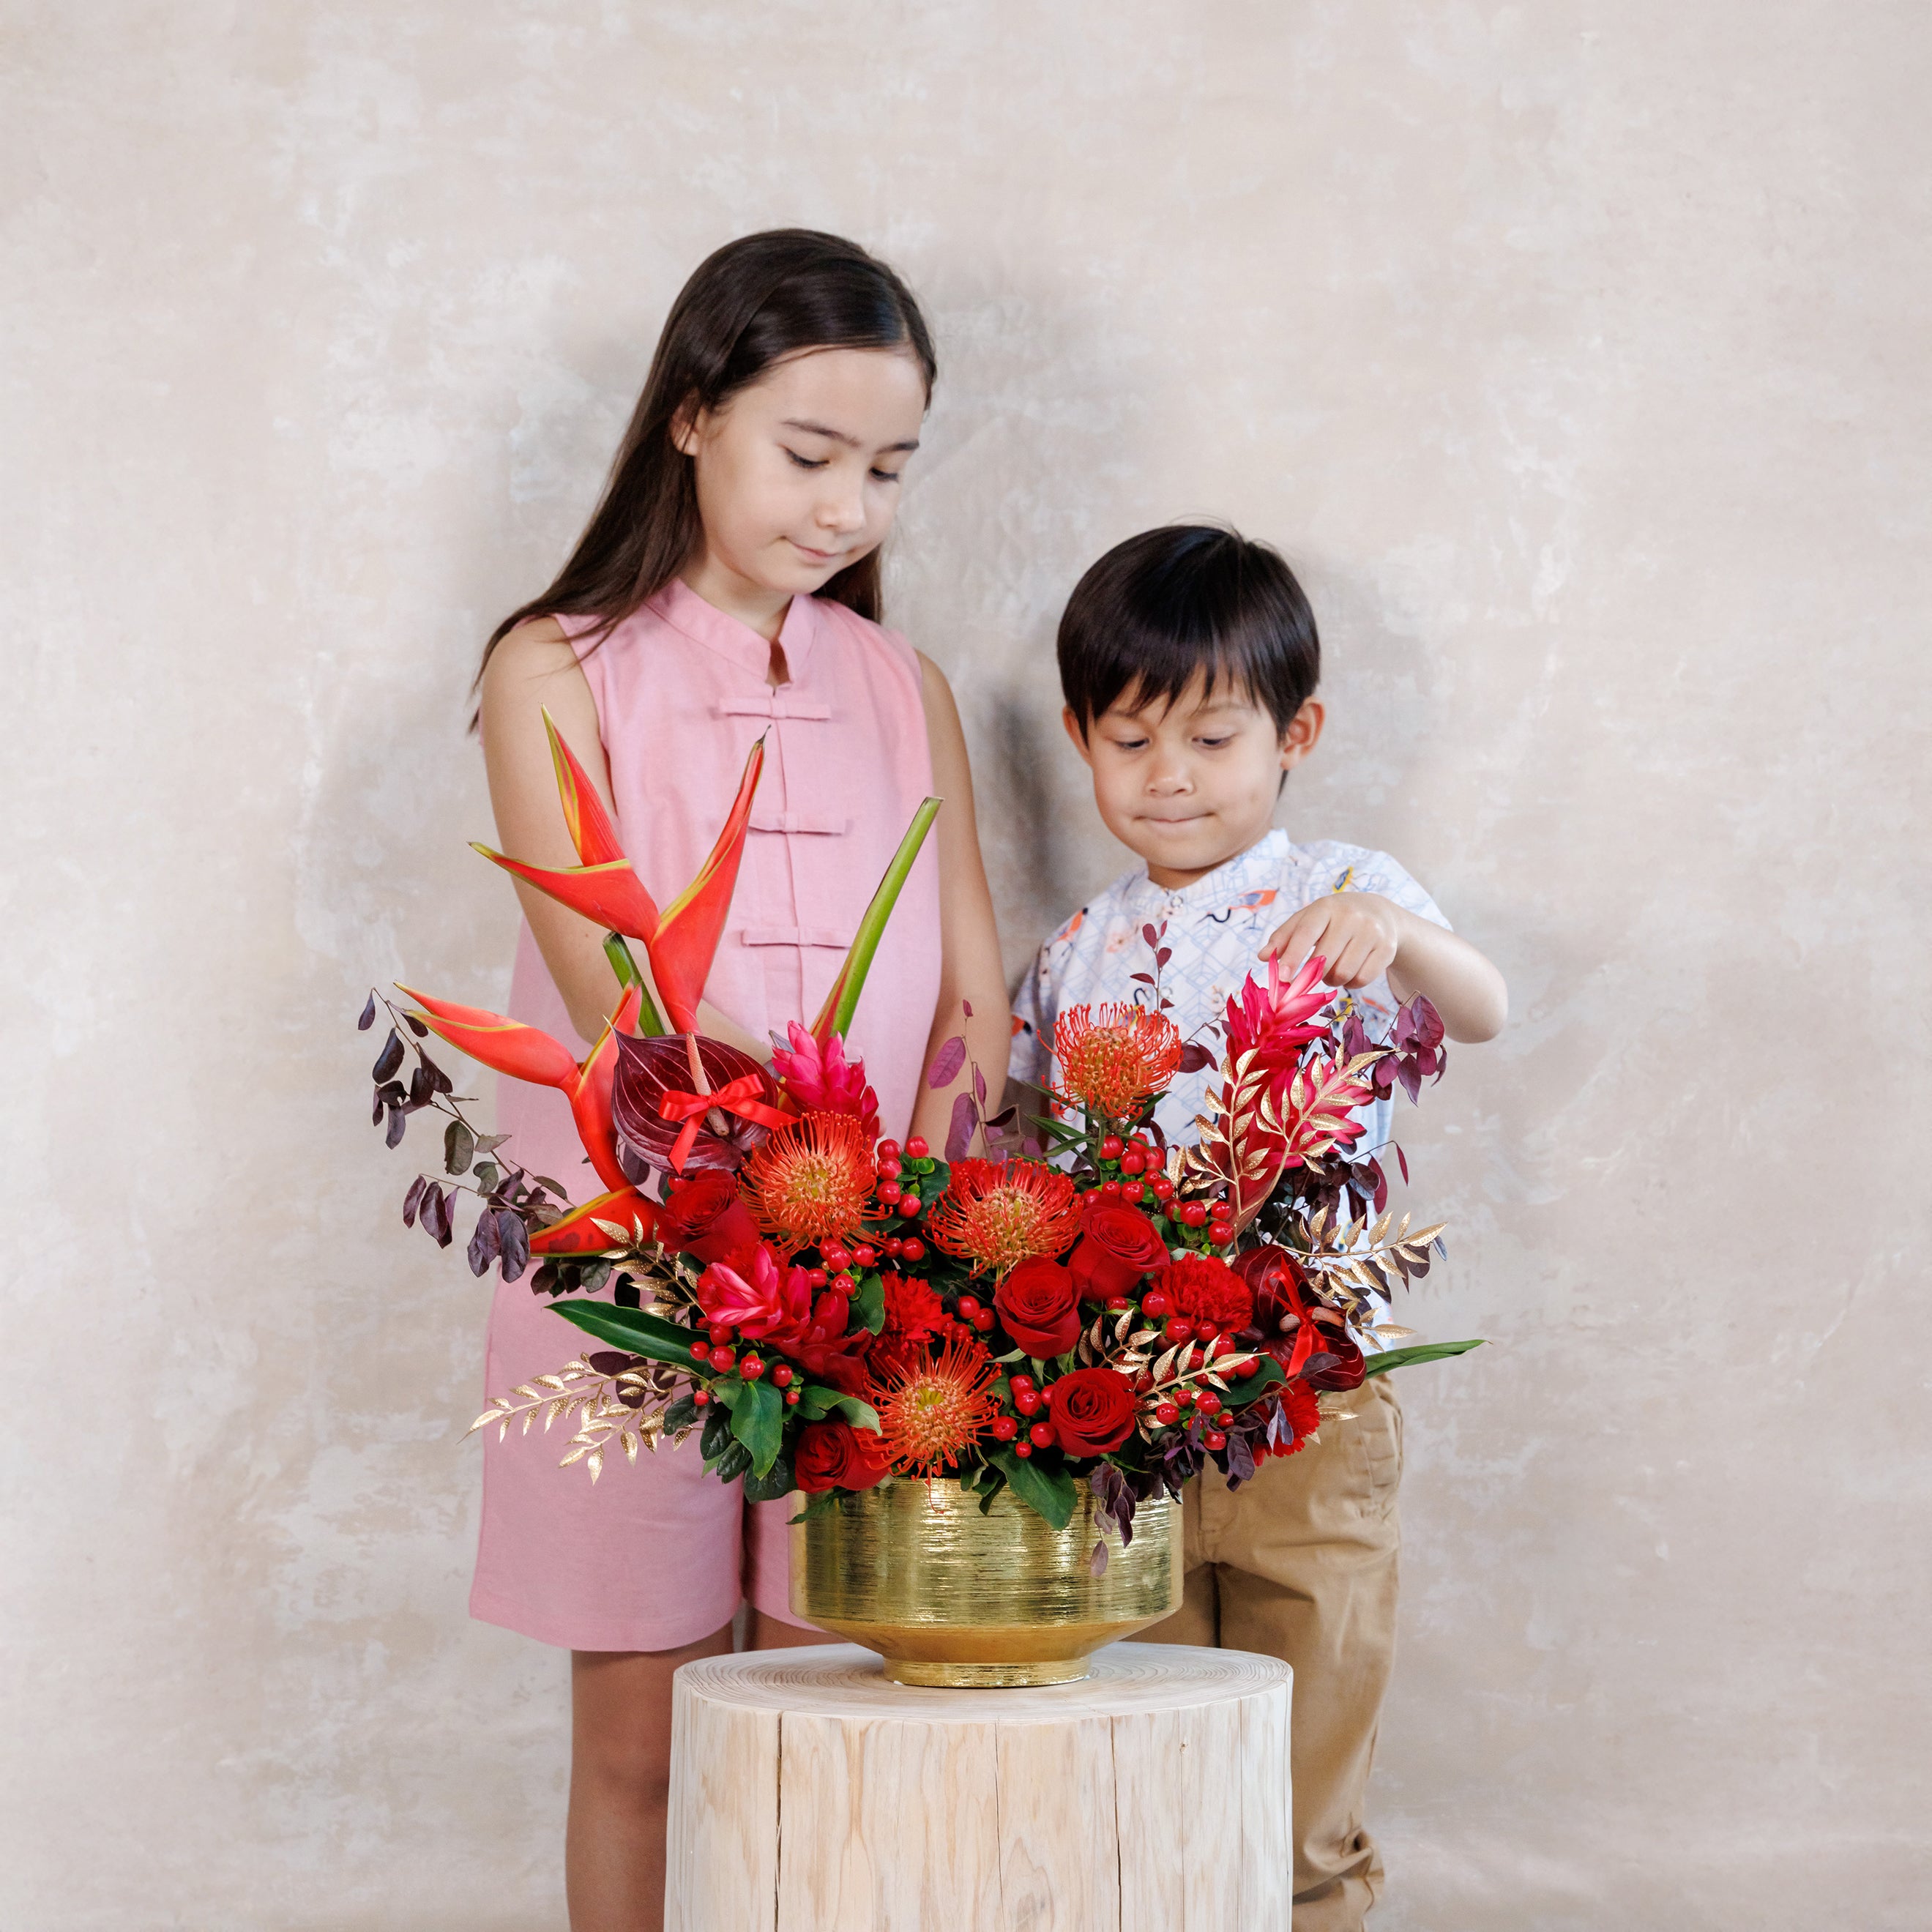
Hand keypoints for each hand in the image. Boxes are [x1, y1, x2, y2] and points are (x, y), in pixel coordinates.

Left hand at [1261, 893, 1405, 990]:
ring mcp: (1372, 932)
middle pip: (1325, 960)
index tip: (1282, 977)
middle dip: (1314, 974)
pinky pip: (1362, 980)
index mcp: (1326, 907)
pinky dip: (1351, 983)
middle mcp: (1352, 917)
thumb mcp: (1308, 919)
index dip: (1293, 957)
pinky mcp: (1387, 949)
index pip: (1306, 933)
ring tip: (1333, 967)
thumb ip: (1284, 937)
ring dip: (1332, 980)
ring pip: (1343, 973)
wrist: (1378, 911)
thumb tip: (1263, 957)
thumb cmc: (1333, 918)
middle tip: (1311, 973)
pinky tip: (1350, 970)